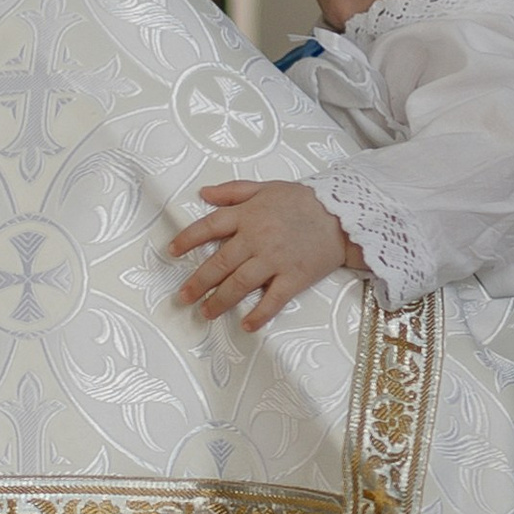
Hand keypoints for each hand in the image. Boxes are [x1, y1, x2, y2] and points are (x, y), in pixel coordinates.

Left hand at [167, 178, 363, 327]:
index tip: (171, 251)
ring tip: (206, 312)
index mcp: (248, 215)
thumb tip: (204, 193)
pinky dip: (259, 314)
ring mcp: (275, 260)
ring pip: (240, 284)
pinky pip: (273, 300)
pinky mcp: (294, 277)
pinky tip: (246, 325)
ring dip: (220, 301)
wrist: (342, 216)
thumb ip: (233, 191)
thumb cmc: (302, 200)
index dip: (187, 239)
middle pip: (219, 263)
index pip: (209, 227)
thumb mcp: (266, 188)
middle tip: (183, 297)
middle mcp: (257, 238)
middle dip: (198, 282)